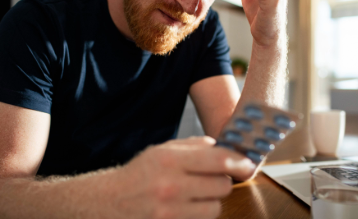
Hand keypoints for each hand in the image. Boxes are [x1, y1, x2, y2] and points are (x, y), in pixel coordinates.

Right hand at [108, 136, 255, 218]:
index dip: (239, 162)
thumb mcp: (161, 150)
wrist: (111, 201)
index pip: (218, 160)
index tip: (247, 164)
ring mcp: (171, 211)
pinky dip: (201, 214)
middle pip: (222, 186)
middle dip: (222, 180)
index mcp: (170, 161)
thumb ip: (192, 146)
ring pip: (216, 208)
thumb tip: (219, 146)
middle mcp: (171, 186)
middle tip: (212, 178)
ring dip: (212, 200)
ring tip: (197, 194)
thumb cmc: (139, 173)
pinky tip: (189, 206)